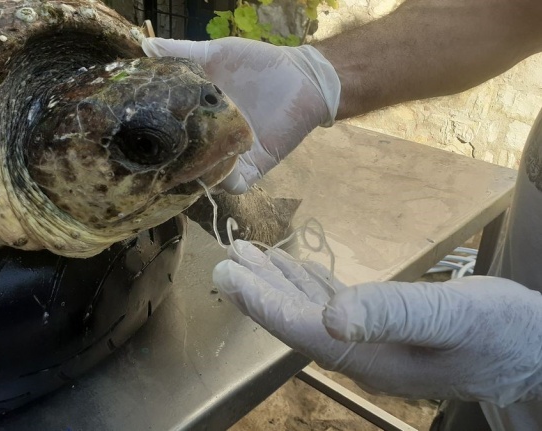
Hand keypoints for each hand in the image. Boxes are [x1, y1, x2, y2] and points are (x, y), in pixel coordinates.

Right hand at [143, 37, 339, 193]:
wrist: (302, 77)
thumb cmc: (258, 65)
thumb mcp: (214, 54)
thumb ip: (180, 52)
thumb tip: (144, 47)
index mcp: (197, 116)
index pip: (168, 134)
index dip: (153, 138)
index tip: (134, 135)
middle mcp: (210, 139)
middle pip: (182, 160)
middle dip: (168, 164)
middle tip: (149, 161)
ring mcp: (230, 155)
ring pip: (205, 177)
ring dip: (194, 175)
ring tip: (180, 167)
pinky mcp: (253, 166)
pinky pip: (235, 184)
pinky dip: (225, 181)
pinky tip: (216, 167)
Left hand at [213, 240, 541, 405]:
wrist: (531, 350)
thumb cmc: (499, 331)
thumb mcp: (450, 316)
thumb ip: (391, 314)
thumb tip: (331, 317)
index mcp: (369, 357)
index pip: (300, 330)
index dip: (262, 303)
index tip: (229, 273)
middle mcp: (361, 355)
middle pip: (296, 322)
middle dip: (260, 290)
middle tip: (228, 258)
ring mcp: (371, 345)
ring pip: (311, 313)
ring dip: (279, 284)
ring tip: (251, 255)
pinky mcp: (383, 332)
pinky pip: (334, 307)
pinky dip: (311, 285)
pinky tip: (297, 269)